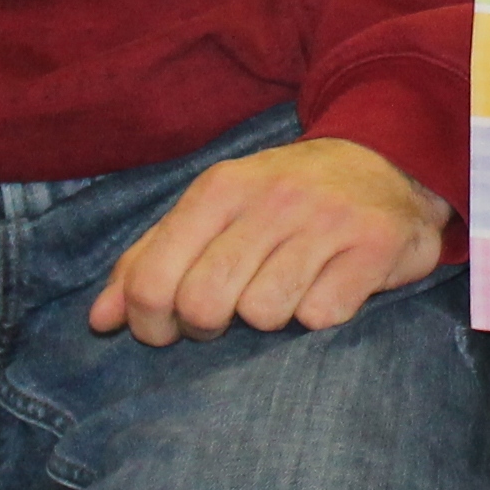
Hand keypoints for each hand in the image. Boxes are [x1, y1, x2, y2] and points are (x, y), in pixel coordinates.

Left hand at [92, 138, 449, 345]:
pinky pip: (321, 315)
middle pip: (204, 304)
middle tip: (229, 313)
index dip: (150, 323)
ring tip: (286, 289)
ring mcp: (325, 220)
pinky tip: (328, 285)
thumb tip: (100, 321)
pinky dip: (321, 313)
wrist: (389, 162)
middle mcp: (271, 198)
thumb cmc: (286, 199)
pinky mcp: (373, 245)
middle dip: (209, 326)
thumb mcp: (214, 211)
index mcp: (220, 187)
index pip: (152, 280)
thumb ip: (151, 260)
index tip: (169, 327)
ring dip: (271, 316)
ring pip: (264, 313)